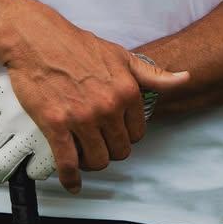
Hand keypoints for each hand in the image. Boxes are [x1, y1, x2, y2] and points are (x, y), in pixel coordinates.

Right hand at [0, 3, 187, 192]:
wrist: (38, 40)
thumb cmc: (78, 46)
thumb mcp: (122, 57)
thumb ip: (153, 75)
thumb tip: (184, 79)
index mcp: (127, 92)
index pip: (137, 133)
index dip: (126, 136)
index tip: (115, 132)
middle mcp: (108, 107)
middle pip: (119, 151)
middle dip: (110, 150)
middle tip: (98, 143)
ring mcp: (82, 118)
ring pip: (97, 161)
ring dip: (91, 163)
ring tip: (83, 153)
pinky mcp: (56, 125)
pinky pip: (68, 162)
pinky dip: (70, 178)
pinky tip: (71, 183)